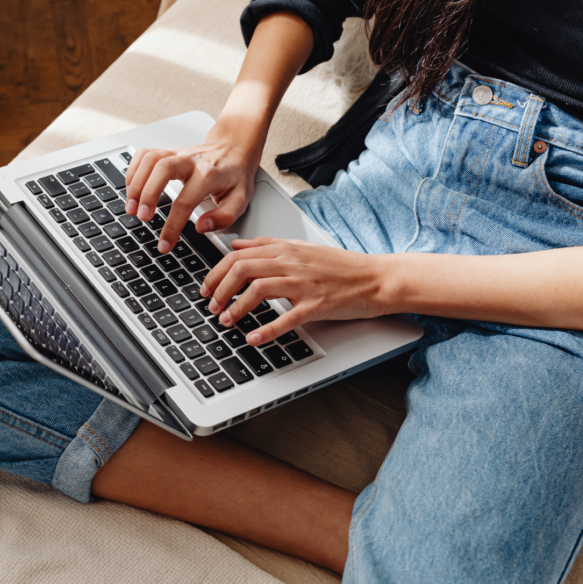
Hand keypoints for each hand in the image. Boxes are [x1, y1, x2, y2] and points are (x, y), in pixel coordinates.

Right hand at [123, 117, 262, 253]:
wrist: (235, 148)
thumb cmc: (235, 175)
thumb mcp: (241, 199)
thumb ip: (224, 216)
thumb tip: (201, 227)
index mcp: (209, 174)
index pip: (186, 201)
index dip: (172, 226)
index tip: (164, 244)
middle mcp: (190, 160)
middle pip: (162, 169)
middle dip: (147, 194)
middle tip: (141, 217)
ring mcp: (177, 153)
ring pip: (150, 159)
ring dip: (136, 183)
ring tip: (131, 207)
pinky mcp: (167, 151)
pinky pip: (144, 154)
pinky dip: (133, 171)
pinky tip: (131, 189)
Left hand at [199, 237, 387, 345]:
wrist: (376, 278)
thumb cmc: (341, 266)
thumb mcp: (301, 247)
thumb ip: (267, 245)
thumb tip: (237, 245)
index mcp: (286, 249)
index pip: (239, 255)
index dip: (216, 272)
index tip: (206, 287)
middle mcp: (292, 262)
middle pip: (242, 269)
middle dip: (220, 289)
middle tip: (210, 306)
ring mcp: (304, 283)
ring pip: (258, 289)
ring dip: (236, 307)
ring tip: (225, 321)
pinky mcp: (317, 305)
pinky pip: (286, 317)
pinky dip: (266, 329)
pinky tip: (252, 338)